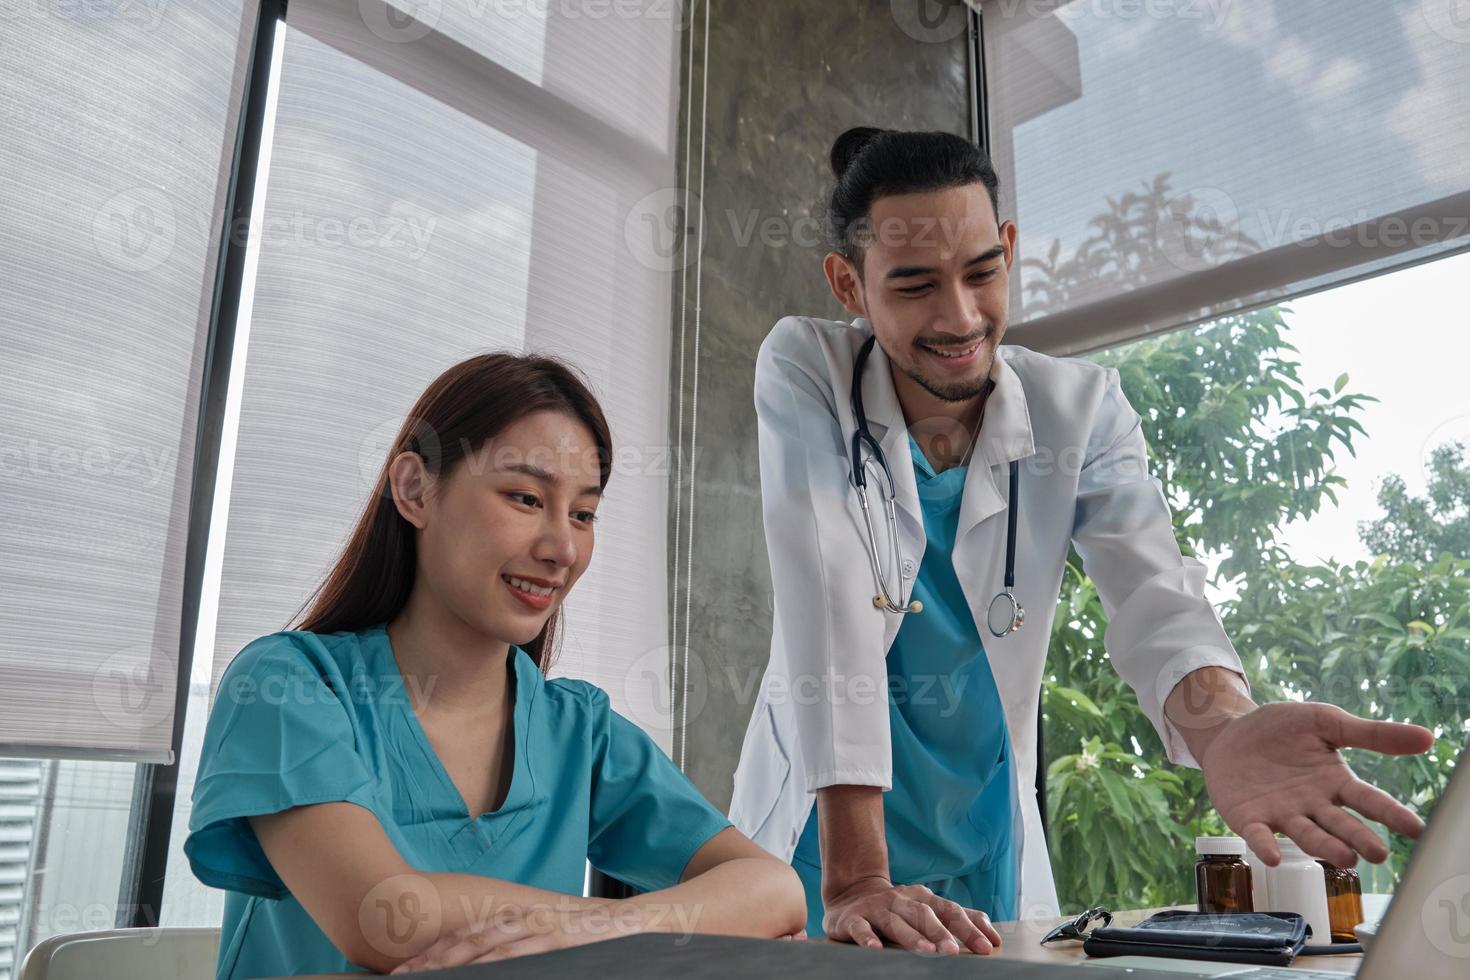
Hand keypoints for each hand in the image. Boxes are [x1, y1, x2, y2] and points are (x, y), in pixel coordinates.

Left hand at [388, 900, 636, 973]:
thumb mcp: (548, 938)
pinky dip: (490, 967)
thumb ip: (519, 948)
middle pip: (465, 942)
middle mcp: (521, 920)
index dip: (433, 953)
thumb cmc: (589, 936)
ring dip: (452, 965)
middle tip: (400, 976)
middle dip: (430, 961)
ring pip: (483, 950)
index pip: (465, 936)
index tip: (406, 969)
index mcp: (516, 918)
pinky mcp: (555, 942)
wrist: (633, 921)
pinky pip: (515, 958)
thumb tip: (488, 965)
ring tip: (425, 978)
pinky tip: (474, 976)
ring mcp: (537, 931)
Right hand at [822, 876, 1000, 953]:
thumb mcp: (927, 908)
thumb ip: (958, 919)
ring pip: (896, 921)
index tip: (987, 946)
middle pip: (924, 914)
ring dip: (912, 937)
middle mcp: (902, 899)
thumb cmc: (898, 908)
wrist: (851, 894)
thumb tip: (993, 936)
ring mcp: (877, 907)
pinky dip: (868, 938)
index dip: (969, 927)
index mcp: (923, 898)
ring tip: (927, 952)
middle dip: (940, 932)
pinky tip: (876, 949)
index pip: (950, 910)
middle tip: (954, 951)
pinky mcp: (853, 918)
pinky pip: (861, 928)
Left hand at [1198, 701, 1433, 867]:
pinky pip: (1259, 834)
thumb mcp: (1326, 722)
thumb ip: (1371, 734)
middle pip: (1341, 825)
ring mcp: (1281, 814)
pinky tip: (1274, 856)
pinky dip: (1266, 845)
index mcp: (1335, 783)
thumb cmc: (1282, 729)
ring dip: (1324, 847)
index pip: (1369, 801)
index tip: (1416, 829)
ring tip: (1345, 858)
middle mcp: (1313, 805)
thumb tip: (1427, 737)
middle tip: (1378, 852)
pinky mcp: (1249, 817)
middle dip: (1359, 839)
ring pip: (1308, 835)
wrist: (1230, 729)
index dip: (1391, 814)